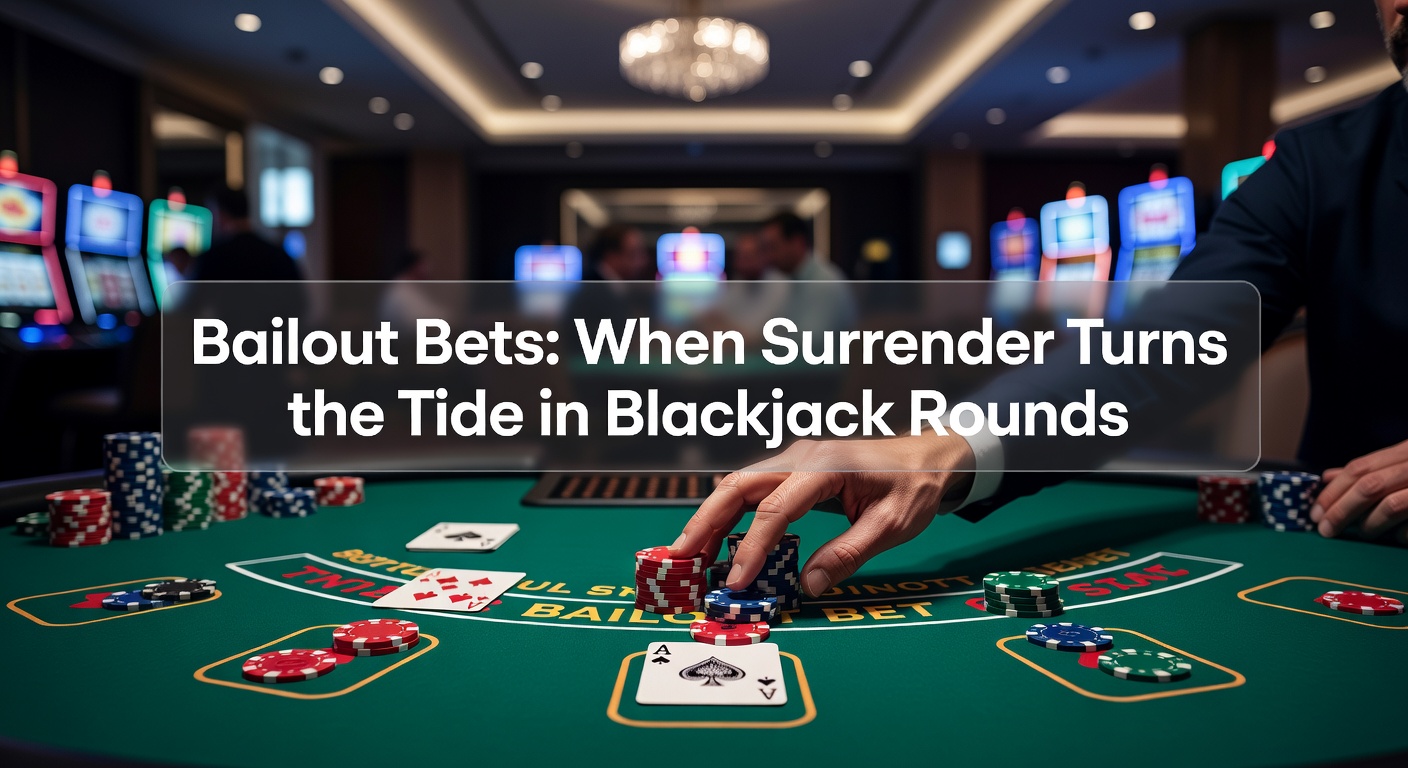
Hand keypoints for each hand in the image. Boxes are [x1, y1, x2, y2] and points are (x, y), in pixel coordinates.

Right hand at [669, 434, 975, 597]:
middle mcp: (801, 456)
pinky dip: (730, 513)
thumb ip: (847, 554)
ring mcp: (794, 459)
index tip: (734, 581)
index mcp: (826, 466)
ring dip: (711, 518)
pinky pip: (752, 489)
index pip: (776, 509)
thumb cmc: (913, 488)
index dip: (751, 548)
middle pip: (738, 486)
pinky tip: (718, 539)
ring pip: (738, 486)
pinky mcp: (793, 469)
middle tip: (680, 558)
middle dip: (705, 522)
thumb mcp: (892, 526)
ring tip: (689, 553)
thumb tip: (805, 586)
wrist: (928, 456)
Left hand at [1311, 438, 1407, 536]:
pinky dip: (1400, 534)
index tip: (1315, 512)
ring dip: (1369, 524)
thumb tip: (1327, 478)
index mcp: (1405, 451)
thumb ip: (1367, 470)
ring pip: (1391, 506)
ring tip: (1363, 533)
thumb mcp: (1400, 463)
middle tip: (1326, 530)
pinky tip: (1396, 537)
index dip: (1332, 491)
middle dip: (1341, 510)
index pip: (1359, 468)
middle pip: (1369, 486)